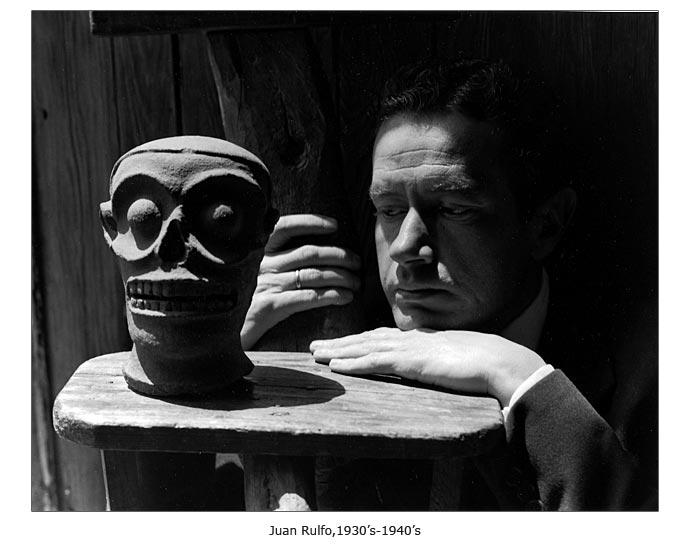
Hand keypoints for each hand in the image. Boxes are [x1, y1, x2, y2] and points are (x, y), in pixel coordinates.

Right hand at [241, 214, 360, 349]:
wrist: (218, 334)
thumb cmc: (241, 304)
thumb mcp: (250, 276)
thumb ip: (271, 262)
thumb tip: (307, 253)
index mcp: (257, 253)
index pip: (285, 226)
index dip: (312, 222)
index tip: (334, 225)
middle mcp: (262, 266)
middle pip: (309, 252)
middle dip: (339, 255)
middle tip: (357, 262)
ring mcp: (266, 286)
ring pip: (314, 274)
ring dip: (342, 276)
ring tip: (357, 282)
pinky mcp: (269, 308)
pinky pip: (308, 297)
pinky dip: (331, 295)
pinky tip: (345, 297)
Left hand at [309, 327, 545, 406]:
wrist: (499, 361)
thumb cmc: (483, 362)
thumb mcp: (454, 359)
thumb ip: (438, 360)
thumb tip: (433, 366)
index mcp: (420, 339)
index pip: (381, 337)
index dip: (358, 340)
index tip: (341, 344)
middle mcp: (410, 339)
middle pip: (366, 339)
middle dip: (340, 342)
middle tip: (315, 346)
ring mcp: (410, 349)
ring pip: (365, 348)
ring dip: (338, 351)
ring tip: (316, 354)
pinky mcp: (412, 361)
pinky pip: (375, 362)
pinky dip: (353, 363)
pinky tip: (336, 366)